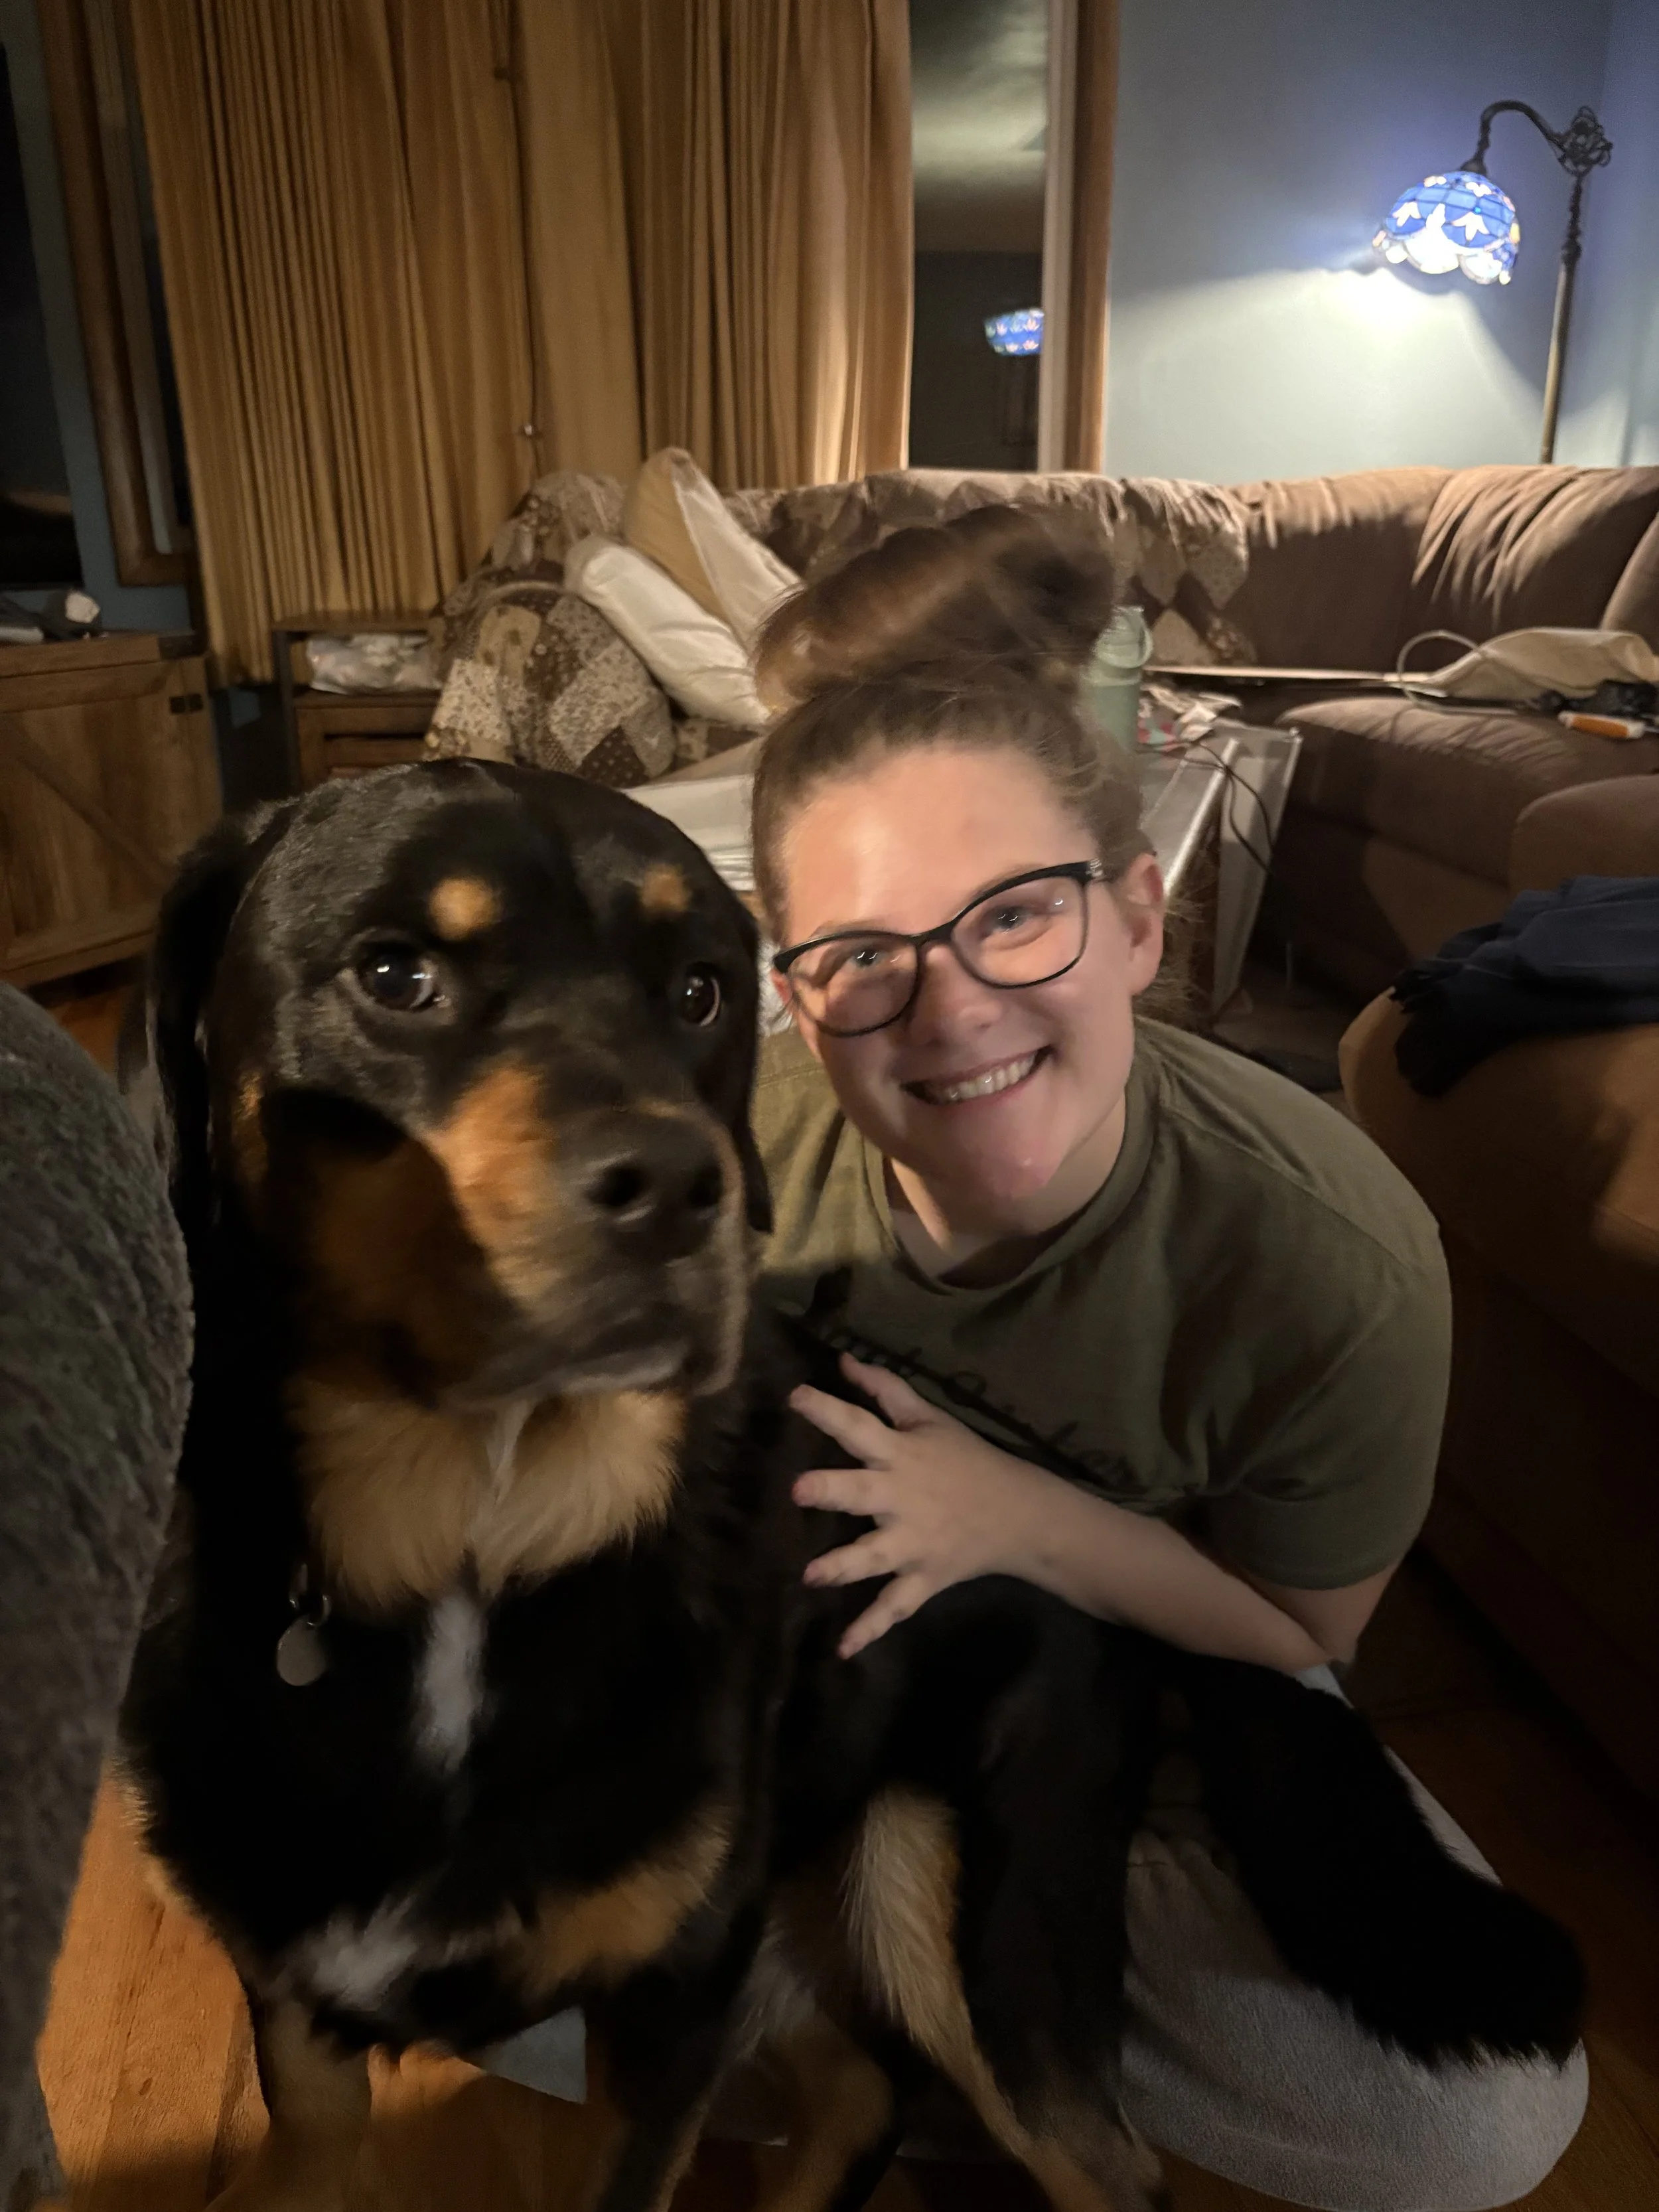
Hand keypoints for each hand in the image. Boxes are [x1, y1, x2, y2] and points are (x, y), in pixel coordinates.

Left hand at [789, 1353, 1056, 1656]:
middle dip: (833, 1491)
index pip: (860, 1427)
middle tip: (799, 1490)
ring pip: (874, 1556)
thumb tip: (842, 1359)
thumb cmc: (967, 1461)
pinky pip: (895, 1606)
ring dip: (845, 1565)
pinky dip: (871, 1629)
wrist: (1021, 1514)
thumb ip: (885, 1390)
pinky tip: (844, 1650)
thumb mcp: (930, 1419)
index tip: (795, 1397)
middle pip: (862, 1492)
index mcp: (902, 1455)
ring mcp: (913, 1543)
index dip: (828, 1411)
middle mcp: (902, 1498)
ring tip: (813, 1575)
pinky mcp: (923, 1577)